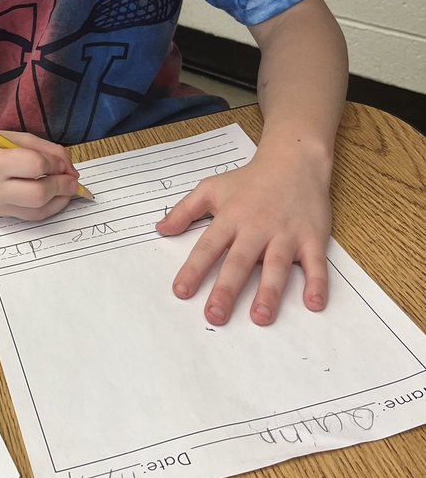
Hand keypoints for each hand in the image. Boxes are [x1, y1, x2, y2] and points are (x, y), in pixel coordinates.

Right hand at [0, 130, 80, 219]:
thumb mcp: (15, 137)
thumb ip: (46, 150)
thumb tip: (70, 169)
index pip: (35, 166)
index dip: (56, 164)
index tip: (61, 162)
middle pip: (38, 195)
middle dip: (62, 187)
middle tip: (72, 179)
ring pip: (38, 211)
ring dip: (60, 200)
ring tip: (67, 187)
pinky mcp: (1, 215)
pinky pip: (32, 216)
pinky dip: (49, 207)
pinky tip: (56, 196)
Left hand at [154, 148, 332, 325]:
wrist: (294, 159)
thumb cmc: (250, 179)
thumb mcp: (211, 188)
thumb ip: (184, 210)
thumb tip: (160, 229)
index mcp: (231, 218)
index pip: (208, 247)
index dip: (193, 269)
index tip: (181, 292)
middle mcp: (257, 227)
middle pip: (239, 261)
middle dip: (226, 290)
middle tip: (215, 316)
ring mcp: (286, 233)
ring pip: (276, 265)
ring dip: (269, 292)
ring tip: (260, 317)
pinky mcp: (312, 237)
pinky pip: (316, 263)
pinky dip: (317, 282)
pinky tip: (314, 304)